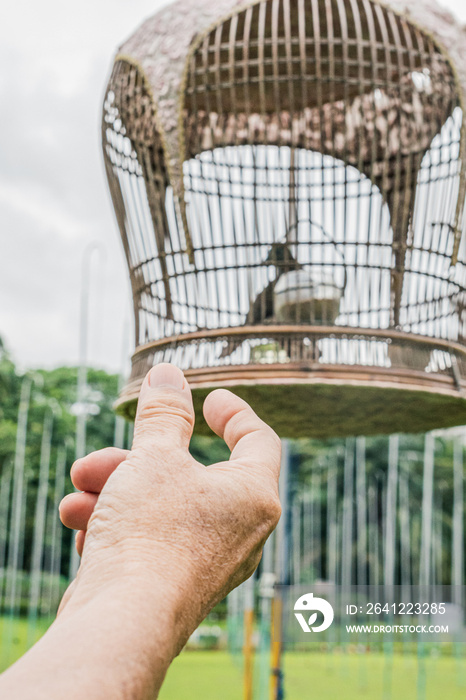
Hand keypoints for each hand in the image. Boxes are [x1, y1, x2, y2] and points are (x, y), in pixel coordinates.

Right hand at [59, 364, 280, 640]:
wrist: (123, 625)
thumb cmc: (152, 534)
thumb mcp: (155, 457)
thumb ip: (165, 413)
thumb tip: (168, 374)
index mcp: (254, 494)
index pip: (259, 440)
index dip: (236, 413)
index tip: (212, 399)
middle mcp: (241, 531)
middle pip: (191, 474)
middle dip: (137, 461)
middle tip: (96, 460)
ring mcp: (210, 562)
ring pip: (163, 507)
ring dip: (116, 493)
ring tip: (77, 496)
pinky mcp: (178, 586)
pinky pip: (152, 541)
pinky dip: (120, 528)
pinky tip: (86, 531)